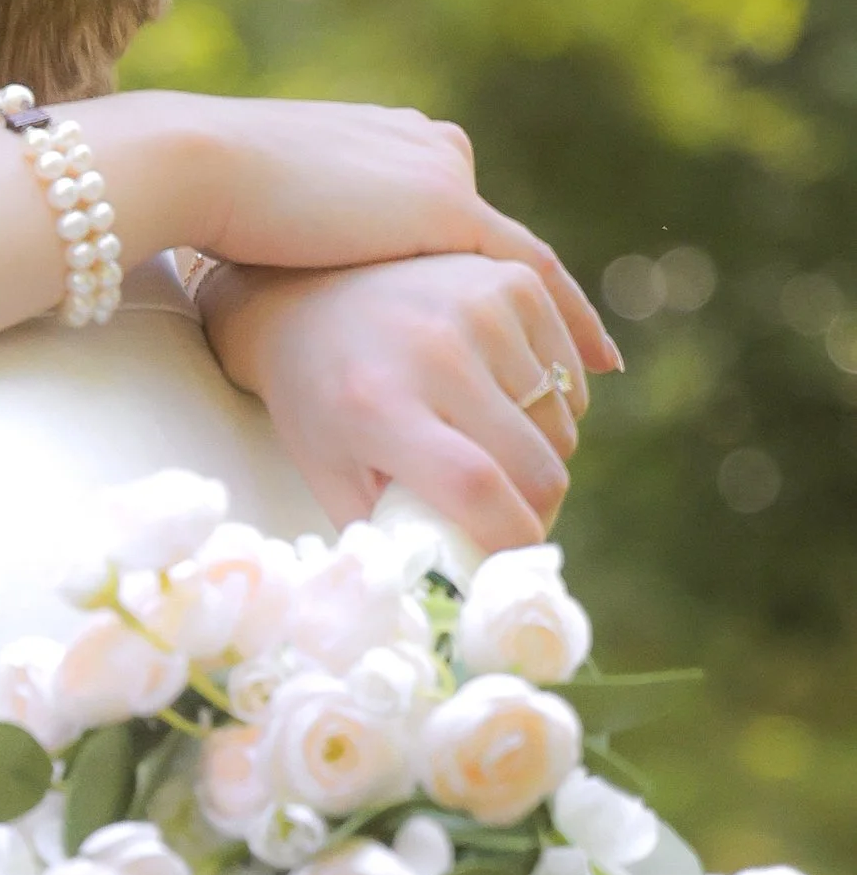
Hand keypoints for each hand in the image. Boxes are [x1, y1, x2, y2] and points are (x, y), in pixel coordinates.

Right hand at [82, 90, 615, 378]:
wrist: (202, 167)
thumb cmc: (210, 205)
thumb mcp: (274, 215)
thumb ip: (305, 237)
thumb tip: (297, 287)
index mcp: (387, 142)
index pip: (456, 222)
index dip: (485, 281)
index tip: (510, 325)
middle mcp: (431, 148)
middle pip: (496, 251)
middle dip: (530, 318)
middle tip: (564, 375)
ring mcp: (444, 175)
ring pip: (522, 271)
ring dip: (552, 334)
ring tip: (583, 389)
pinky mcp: (447, 209)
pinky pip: (532, 275)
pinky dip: (567, 325)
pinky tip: (594, 369)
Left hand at [196, 250, 608, 552]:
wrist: (305, 297)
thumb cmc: (318, 403)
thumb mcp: (332, 475)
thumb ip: (390, 536)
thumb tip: (455, 593)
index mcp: (380, 408)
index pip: (475, 485)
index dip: (510, 535)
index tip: (514, 557)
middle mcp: (434, 351)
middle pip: (535, 462)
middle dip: (536, 508)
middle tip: (509, 517)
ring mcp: (480, 309)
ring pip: (560, 424)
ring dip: (540, 455)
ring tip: (490, 450)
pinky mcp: (513, 282)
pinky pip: (569, 376)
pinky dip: (555, 406)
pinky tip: (507, 406)